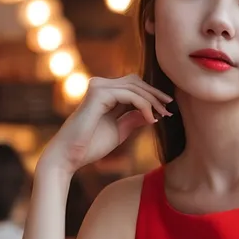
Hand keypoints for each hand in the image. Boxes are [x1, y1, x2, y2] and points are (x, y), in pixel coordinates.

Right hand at [40, 75, 172, 175]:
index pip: (133, 86)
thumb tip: (151, 114)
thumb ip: (133, 119)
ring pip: (134, 86)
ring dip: (152, 100)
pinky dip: (143, 105)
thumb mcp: (119, 131)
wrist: (69, 157)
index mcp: (104, 94)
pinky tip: (150, 119)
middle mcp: (100, 86)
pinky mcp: (98, 94)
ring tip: (163, 115)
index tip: (166, 111)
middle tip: (170, 109)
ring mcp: (98, 87)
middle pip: (136, 82)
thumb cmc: (90, 146)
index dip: (151, 96)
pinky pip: (129, 95)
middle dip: (155, 95)